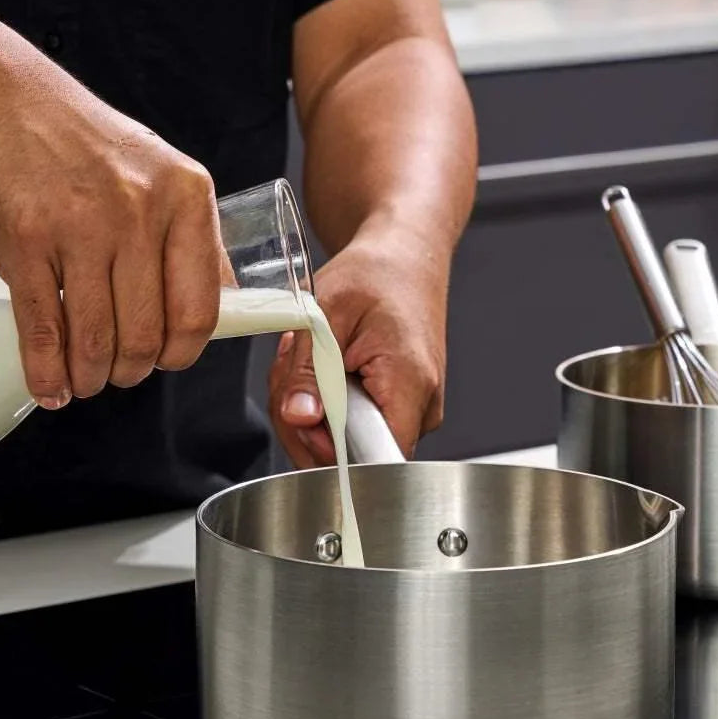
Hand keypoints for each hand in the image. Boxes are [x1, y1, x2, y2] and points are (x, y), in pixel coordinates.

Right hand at [0, 0, 223, 407]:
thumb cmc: (80, 139)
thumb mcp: (159, 172)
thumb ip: (189, 235)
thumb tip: (221, 299)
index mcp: (184, 198)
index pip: (200, 307)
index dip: (184, 351)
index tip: (169, 360)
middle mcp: (139, 212)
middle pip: (149, 334)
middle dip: (133, 369)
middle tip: (120, 372)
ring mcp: (81, 226)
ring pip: (97, 340)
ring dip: (91, 376)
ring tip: (85, 380)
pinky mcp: (25, 240)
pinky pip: (44, 329)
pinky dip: (46, 372)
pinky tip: (49, 386)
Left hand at [268, 224, 447, 464]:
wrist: (405, 259)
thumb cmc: (377, 275)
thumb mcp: (326, 314)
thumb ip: (308, 371)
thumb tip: (297, 417)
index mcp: (409, 383)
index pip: (375, 460)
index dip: (328, 450)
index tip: (305, 415)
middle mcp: (421, 407)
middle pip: (351, 454)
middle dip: (305, 421)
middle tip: (296, 371)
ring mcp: (413, 412)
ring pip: (345, 443)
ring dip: (311, 407)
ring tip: (313, 360)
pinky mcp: (401, 409)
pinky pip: (353, 427)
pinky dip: (326, 402)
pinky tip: (325, 369)